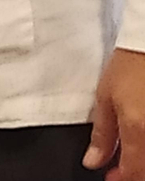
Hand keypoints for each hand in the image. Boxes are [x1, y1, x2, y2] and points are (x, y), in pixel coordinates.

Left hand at [87, 47, 144, 178]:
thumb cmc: (130, 66)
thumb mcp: (106, 98)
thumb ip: (103, 134)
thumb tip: (94, 161)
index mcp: (139, 130)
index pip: (134, 173)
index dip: (121, 179)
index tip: (111, 177)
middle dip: (134, 173)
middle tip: (119, 169)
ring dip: (143, 163)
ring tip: (130, 153)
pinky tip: (140, 142)